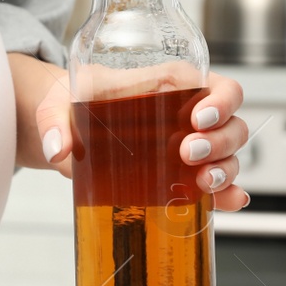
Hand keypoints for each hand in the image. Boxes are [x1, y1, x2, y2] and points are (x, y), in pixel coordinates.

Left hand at [12, 57, 250, 211]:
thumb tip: (57, 149)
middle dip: (220, 140)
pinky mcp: (183, 173)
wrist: (66, 128)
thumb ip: (54, 121)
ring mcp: (190, 144)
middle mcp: (189, 112)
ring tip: (201, 182)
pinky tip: (228, 202)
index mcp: (170, 83)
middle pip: (232, 122)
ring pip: (230, 152)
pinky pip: (217, 182)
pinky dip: (228, 194)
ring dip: (224, 168)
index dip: (221, 100)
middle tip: (188, 152)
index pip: (217, 85)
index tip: (198, 118)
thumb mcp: (58, 104)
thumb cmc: (72, 103)